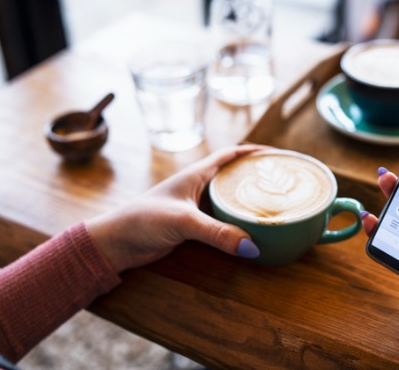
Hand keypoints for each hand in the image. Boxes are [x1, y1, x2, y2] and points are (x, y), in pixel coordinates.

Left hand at [86, 144, 264, 272]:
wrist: (116, 242)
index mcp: (196, 175)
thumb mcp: (183, 222)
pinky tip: (249, 229)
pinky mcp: (193, 225)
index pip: (231, 155)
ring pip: (229, 199)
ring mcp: (196, 206)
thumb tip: (252, 246)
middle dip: (257, 176)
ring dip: (248, 201)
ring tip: (273, 206)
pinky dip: (237, 222)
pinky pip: (222, 220)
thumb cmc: (143, 220)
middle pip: (234, 176)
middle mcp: (198, 187)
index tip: (278, 155)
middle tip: (282, 182)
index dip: (254, 151)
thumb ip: (217, 233)